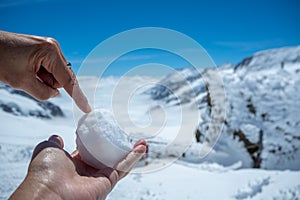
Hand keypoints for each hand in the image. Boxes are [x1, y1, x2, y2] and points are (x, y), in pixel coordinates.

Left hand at [0, 31, 90, 112]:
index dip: (77, 96)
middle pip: (62, 77)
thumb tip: (54, 93)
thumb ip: (43, 92)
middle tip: (29, 79)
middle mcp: (53, 47)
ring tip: (24, 71)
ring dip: (42, 79)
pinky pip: (48, 68)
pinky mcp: (42, 49)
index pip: (68, 80)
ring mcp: (48, 47)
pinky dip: (40, 74)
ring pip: (55, 74)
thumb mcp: (21, 81)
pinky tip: (27, 69)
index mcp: (50, 52)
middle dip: (49, 83)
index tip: (86, 108)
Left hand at [10, 135, 145, 199]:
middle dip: (119, 146)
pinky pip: (124, 168)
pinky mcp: (108, 182)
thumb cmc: (45, 172)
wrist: (49, 192)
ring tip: (141, 141)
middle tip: (127, 135)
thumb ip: (53, 142)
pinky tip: (142, 147)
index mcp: (74, 163)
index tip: (107, 129)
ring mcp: (99, 177)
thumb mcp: (47, 149)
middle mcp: (88, 171)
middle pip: (108, 156)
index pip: (91, 150)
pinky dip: (134, 157)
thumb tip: (57, 136)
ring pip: (120, 161)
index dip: (100, 140)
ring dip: (132, 151)